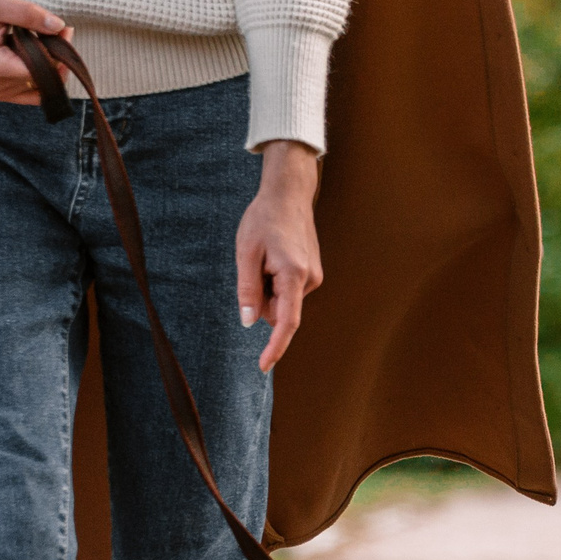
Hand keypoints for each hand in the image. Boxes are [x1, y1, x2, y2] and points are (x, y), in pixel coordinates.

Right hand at [0, 0, 70, 104]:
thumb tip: (60, 27)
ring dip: (51, 66)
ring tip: (46, 40)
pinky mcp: (0, 94)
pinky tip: (39, 55)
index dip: (59, 52)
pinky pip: (32, 93)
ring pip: (41, 88)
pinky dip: (41, 76)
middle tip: (61, 32)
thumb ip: (29, 14)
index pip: (42, 69)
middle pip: (44, 80)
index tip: (65, 31)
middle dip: (58, 57)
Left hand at [238, 142, 323, 372]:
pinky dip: (275, 280)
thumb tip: (249, 321)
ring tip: (266, 256)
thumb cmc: (265, 218)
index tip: (263, 366)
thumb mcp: (246, 252)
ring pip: (282, 300)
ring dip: (268, 286)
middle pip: (279, 310)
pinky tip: (275, 255)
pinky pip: (288, 289)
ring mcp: (314, 276)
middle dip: (262, 298)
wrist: (289, 193)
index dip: (275, 347)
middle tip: (254, 266)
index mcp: (294, 275)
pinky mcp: (313, 273)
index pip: (286, 322)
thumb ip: (248, 290)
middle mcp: (310, 280)